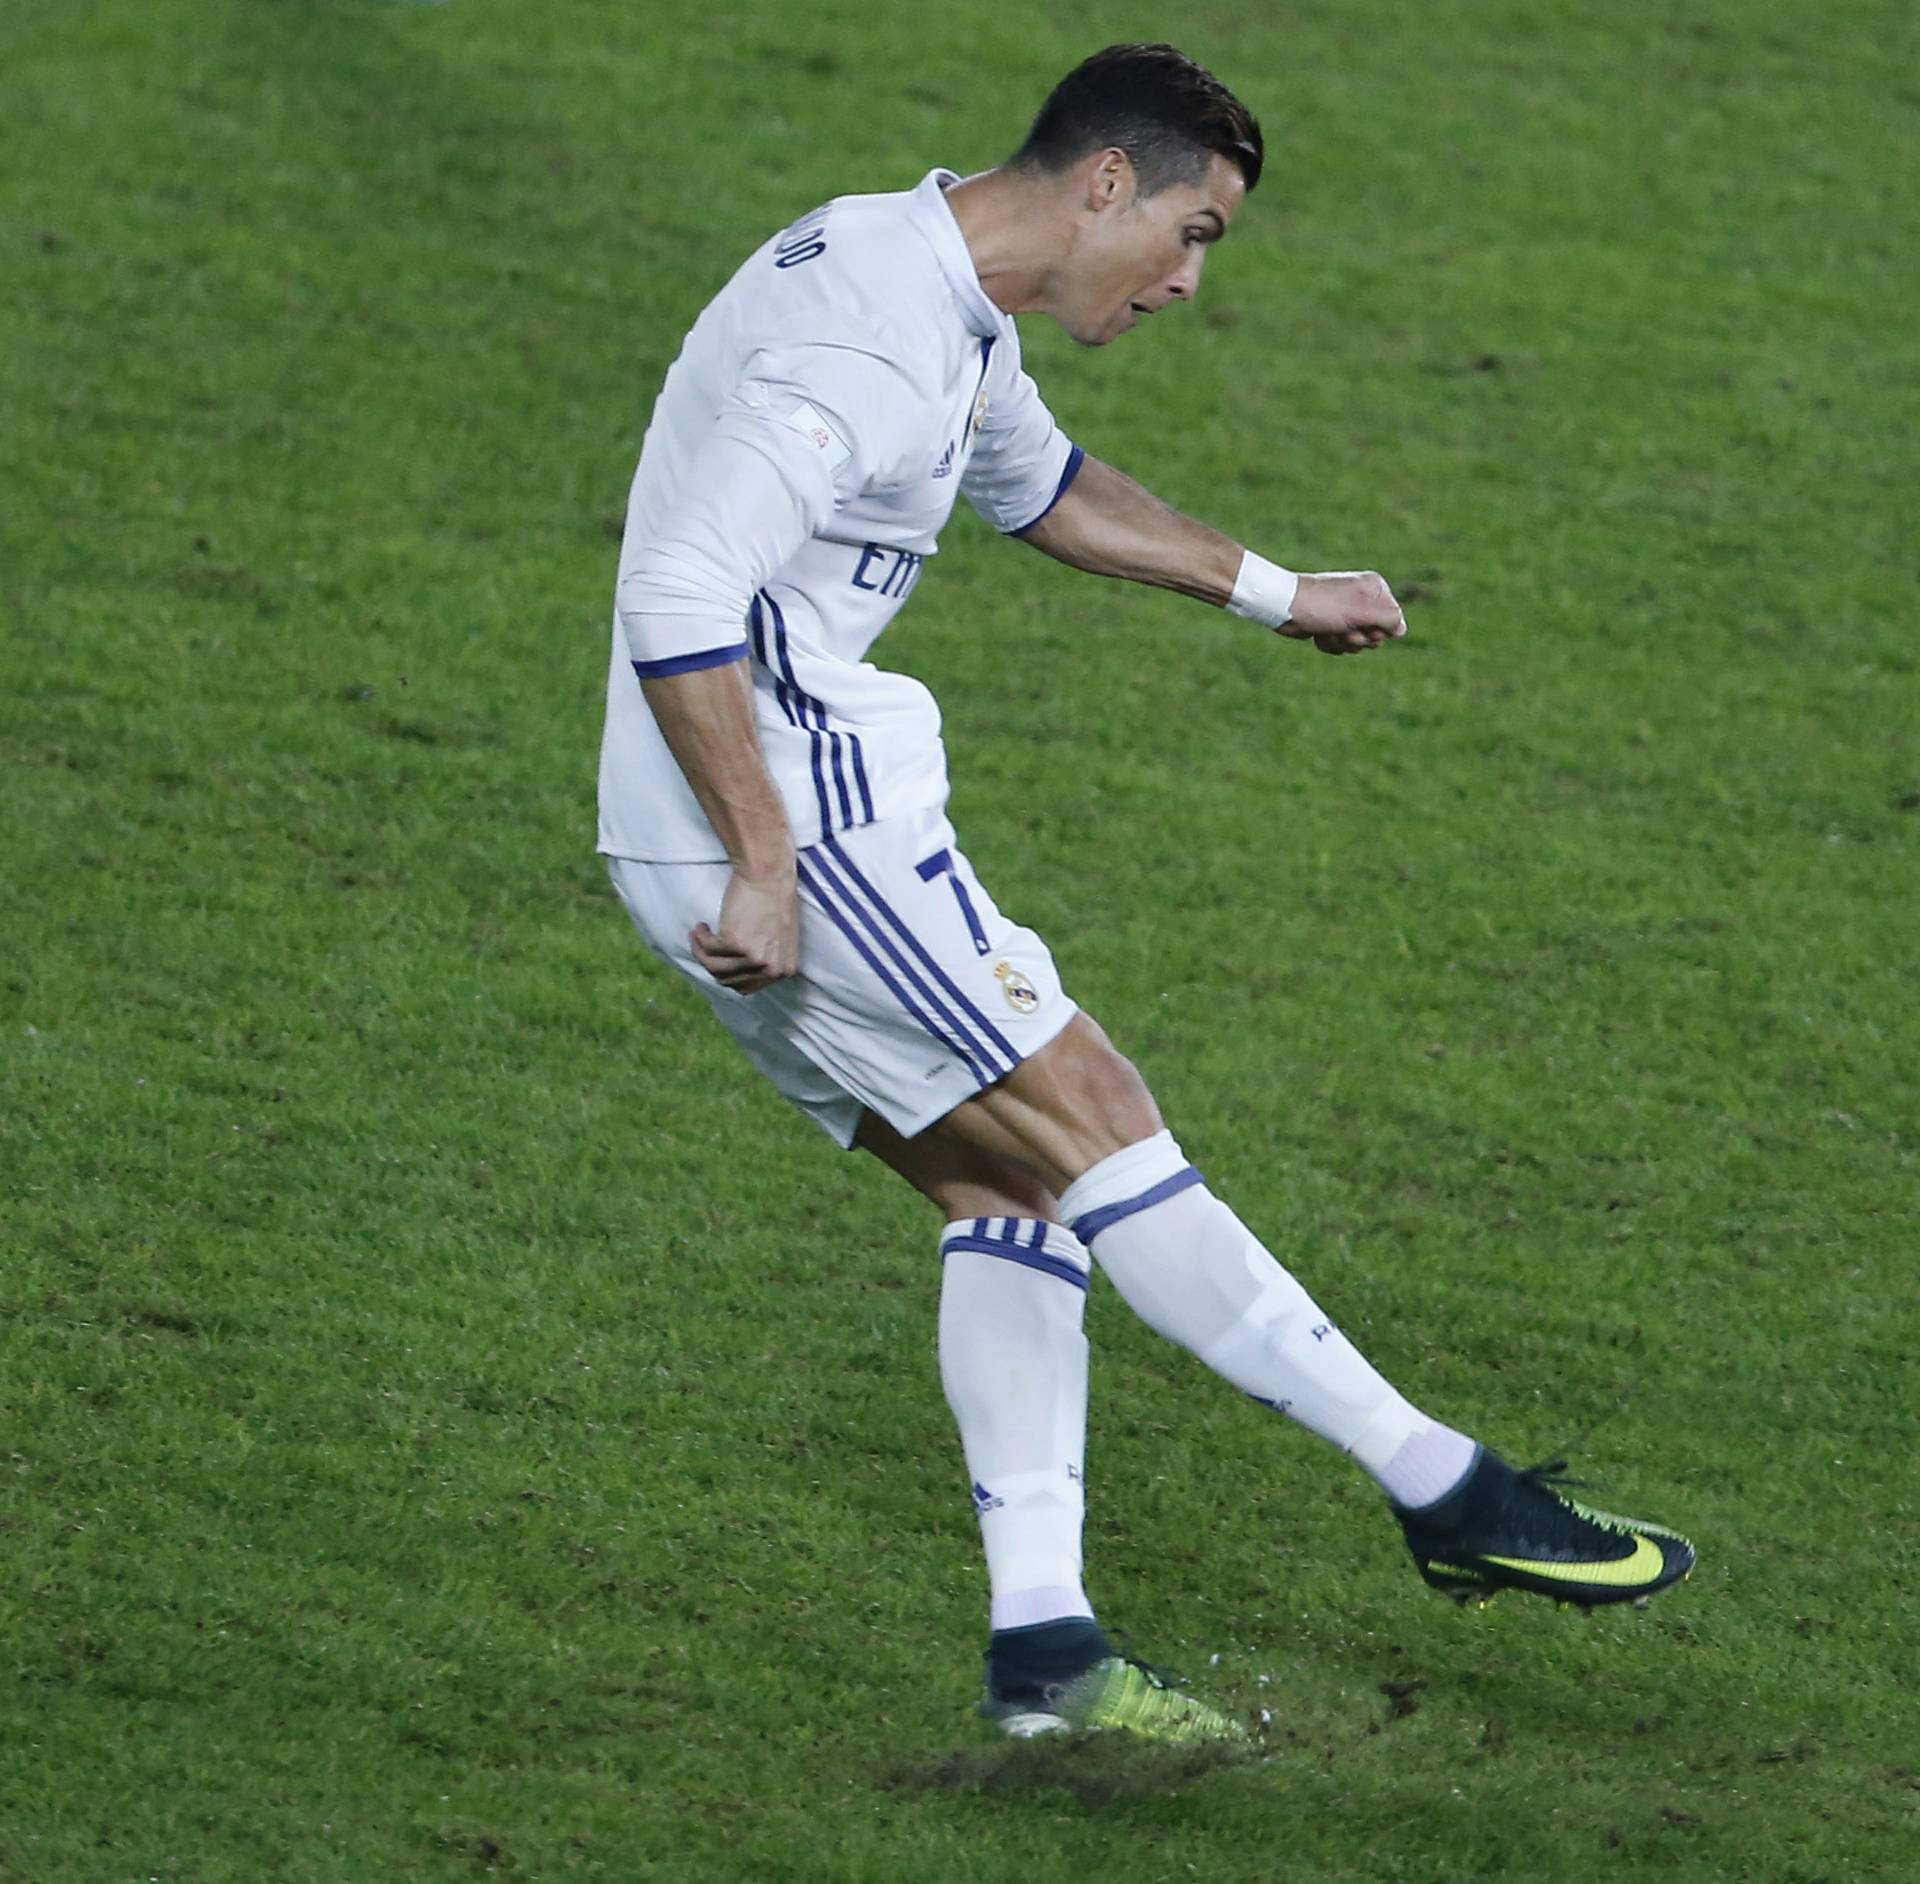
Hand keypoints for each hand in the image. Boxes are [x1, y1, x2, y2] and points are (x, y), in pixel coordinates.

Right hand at [689, 866, 799, 993]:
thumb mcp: (778, 939)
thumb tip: (738, 973)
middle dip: (711, 963)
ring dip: (701, 951)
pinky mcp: (734, 943)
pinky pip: (706, 948)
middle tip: (704, 946)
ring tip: (698, 935)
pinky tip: (702, 926)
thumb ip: (765, 959)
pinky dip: (700, 938)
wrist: (768, 875)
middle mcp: (770, 969)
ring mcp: (753, 958)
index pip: (747, 987)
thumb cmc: (773, 900)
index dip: (728, 974)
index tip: (718, 958)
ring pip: (713, 967)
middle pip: (728, 980)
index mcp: (784, 970)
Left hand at [1282, 570, 1407, 655]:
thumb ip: (1389, 619)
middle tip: (1344, 630)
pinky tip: (1319, 634)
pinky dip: (1330, 644)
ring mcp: (1346, 612)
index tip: (1363, 625)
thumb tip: (1401, 630)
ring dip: (1342, 642)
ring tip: (1328, 630)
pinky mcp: (1331, 624)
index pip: (1394, 619)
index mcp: (1374, 587)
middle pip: (1377, 634)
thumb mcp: (1361, 611)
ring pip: (1358, 642)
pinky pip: (1340, 644)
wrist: (1286, 608)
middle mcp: (1362, 598)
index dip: (1380, 630)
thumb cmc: (1323, 605)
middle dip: (1359, 639)